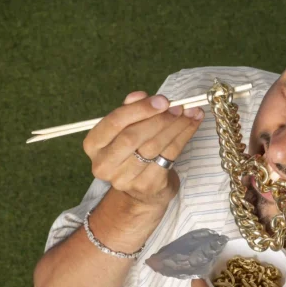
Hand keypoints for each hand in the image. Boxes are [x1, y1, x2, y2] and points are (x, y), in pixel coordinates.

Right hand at [83, 90, 203, 209]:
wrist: (141, 190)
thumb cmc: (132, 151)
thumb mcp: (125, 128)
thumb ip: (130, 110)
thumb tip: (140, 96)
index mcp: (94, 144)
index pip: (114, 122)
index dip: (140, 109)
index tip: (162, 100)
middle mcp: (104, 164)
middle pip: (133, 136)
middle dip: (159, 119)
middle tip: (179, 107)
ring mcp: (124, 178)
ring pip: (154, 147)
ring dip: (176, 126)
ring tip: (190, 113)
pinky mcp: (146, 186)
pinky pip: (168, 156)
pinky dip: (183, 137)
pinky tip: (192, 125)